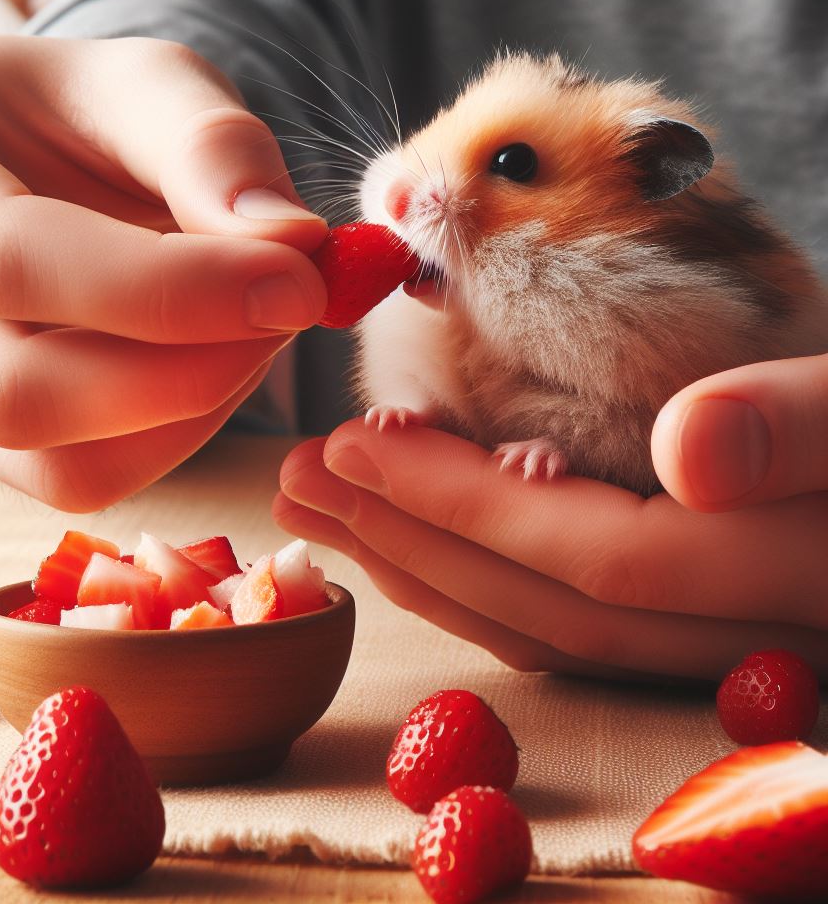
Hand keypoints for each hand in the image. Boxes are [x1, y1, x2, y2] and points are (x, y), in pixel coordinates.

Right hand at [0, 36, 326, 510]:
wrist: (47, 158)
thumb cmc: (90, 111)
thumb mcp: (157, 84)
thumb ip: (217, 147)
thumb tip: (288, 242)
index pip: (0, 257)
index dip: (164, 290)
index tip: (296, 282)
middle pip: (10, 389)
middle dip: (184, 370)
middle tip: (290, 310)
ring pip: (46, 457)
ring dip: (187, 411)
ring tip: (252, 329)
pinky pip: (72, 479)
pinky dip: (170, 439)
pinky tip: (209, 369)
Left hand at [274, 353, 827, 680]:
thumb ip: (812, 426)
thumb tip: (695, 449)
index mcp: (786, 571)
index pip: (587, 557)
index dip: (460, 503)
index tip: (347, 444)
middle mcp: (746, 635)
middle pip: (544, 604)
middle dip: (410, 540)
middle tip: (297, 477)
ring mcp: (726, 646)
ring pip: (549, 627)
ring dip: (425, 564)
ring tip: (327, 508)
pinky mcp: (710, 624)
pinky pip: (579, 623)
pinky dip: (486, 579)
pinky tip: (421, 537)